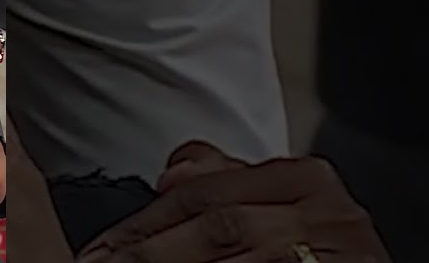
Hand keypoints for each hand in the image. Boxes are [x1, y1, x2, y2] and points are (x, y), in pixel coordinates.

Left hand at [79, 141, 390, 262]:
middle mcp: (323, 212)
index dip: (143, 224)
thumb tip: (170, 173)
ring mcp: (328, 253)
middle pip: (213, 227)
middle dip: (148, 251)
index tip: (100, 249)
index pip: (202, 193)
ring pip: (225, 261)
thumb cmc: (320, 248)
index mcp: (306, 179)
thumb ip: (225, 181)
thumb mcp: (279, 204)